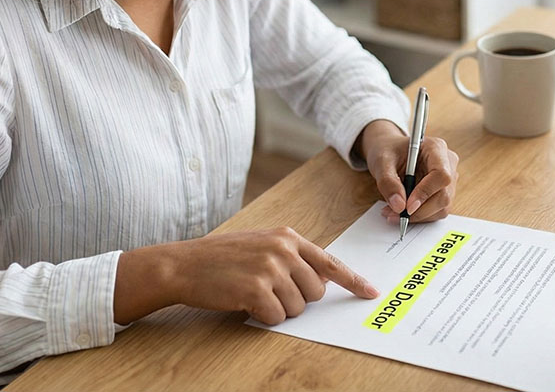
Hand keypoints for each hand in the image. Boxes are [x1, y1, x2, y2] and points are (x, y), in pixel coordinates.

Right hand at [115, 227, 378, 325]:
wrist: (184, 264)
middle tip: (269, 291)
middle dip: (297, 299)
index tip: (370, 292)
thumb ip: (291, 257)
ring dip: (277, 309)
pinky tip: (244, 303)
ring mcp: (271, 268)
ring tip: (252, 294)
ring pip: (297, 308)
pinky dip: (263, 317)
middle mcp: (283, 249)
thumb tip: (320, 281)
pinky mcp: (257, 288)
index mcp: (287, 237)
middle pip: (315, 292)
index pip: (330, 262)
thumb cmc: (221, 258)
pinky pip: (276, 317)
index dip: (353, 281)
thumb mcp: (260, 245)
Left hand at [358, 120, 459, 223]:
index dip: (426, 192)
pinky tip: (402, 211)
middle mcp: (447, 164)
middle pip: (444, 195)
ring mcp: (448, 180)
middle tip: (394, 214)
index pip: (441, 174)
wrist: (390, 154)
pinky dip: (419, 216)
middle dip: (419, 210)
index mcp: (435, 148)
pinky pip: (437, 211)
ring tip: (393, 213)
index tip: (408, 206)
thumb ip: (388, 182)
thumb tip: (399, 206)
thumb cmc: (388, 151)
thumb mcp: (381, 162)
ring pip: (442, 207)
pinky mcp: (443, 193)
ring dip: (418, 215)